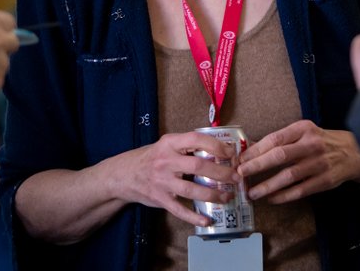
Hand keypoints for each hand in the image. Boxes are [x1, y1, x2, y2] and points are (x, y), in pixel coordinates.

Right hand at [115, 131, 238, 226]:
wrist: (123, 175)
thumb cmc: (151, 158)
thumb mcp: (166, 145)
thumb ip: (187, 146)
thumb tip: (220, 149)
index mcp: (169, 143)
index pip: (196, 139)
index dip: (216, 146)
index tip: (231, 153)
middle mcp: (166, 161)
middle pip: (199, 166)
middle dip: (221, 173)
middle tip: (236, 177)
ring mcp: (162, 182)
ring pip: (192, 190)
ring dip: (213, 195)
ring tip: (228, 197)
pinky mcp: (160, 199)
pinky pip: (180, 210)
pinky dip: (194, 217)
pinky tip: (207, 220)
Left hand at [236, 121, 359, 202]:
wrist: (355, 152)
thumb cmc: (322, 141)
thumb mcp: (305, 132)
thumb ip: (283, 140)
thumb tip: (252, 151)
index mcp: (303, 129)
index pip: (275, 138)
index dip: (256, 150)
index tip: (240, 159)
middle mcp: (311, 144)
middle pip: (280, 155)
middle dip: (257, 166)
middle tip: (240, 175)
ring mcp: (320, 163)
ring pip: (289, 176)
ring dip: (268, 185)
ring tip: (253, 193)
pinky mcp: (326, 180)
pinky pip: (301, 190)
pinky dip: (284, 196)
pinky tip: (272, 199)